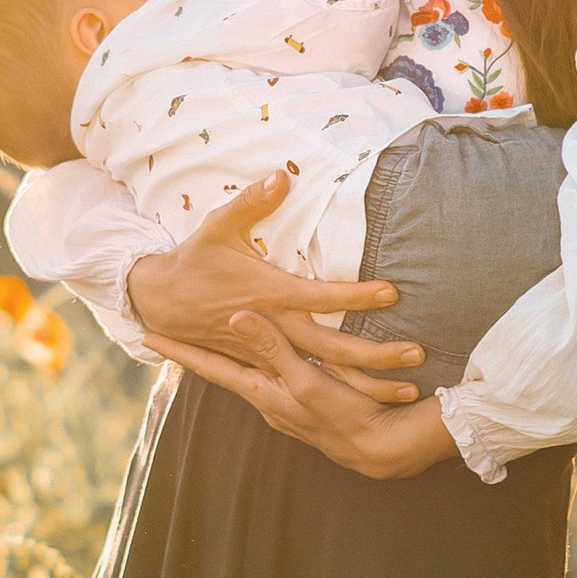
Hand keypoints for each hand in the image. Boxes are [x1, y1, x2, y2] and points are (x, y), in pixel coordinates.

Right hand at [124, 177, 424, 391]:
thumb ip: (253, 201)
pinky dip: (339, 395)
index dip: (357, 296)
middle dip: (375, 355)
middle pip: (333, 348)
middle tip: (418, 353)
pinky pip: (307, 384)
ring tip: (409, 391)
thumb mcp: (217, 226)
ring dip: (367, 385)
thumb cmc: (194, 260)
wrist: (158, 303)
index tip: (392, 293)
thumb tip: (281, 174)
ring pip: (324, 376)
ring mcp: (270, 352)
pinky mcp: (264, 366)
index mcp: (269, 294)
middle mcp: (274, 327)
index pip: (322, 297)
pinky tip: (371, 404)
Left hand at [149, 302, 458, 481]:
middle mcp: (266, 398)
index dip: (178, 350)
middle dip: (197, 351)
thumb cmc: (343, 416)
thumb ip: (273, 348)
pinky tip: (269, 352)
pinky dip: (263, 359)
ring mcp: (286, 403)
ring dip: (231, 354)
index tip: (145, 334)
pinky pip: (276, 374)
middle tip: (170, 330)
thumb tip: (234, 318)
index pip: (208, 366)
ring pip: (249, 370)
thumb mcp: (305, 381)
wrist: (381, 448)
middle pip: (223, 368)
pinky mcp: (307, 401)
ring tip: (212, 337)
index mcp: (260, 390)